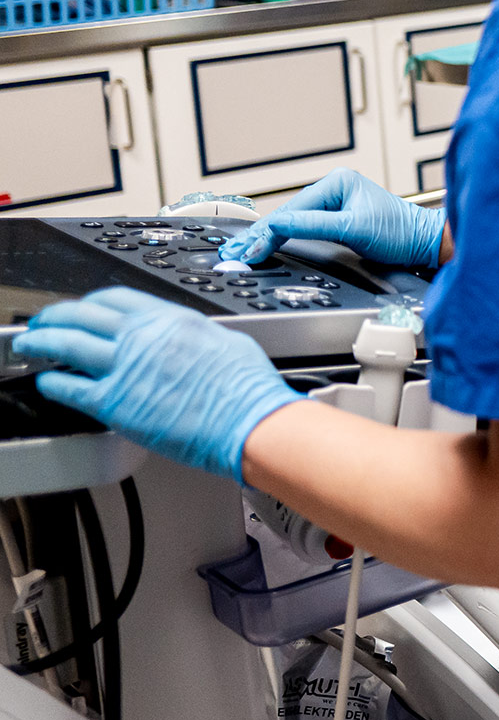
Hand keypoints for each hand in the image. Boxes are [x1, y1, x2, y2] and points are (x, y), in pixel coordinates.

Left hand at [16, 287, 301, 479]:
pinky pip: (69, 388)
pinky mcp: (115, 403)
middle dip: (55, 316)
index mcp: (170, 319)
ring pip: (67, 344)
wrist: (249, 421)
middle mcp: (143, 337)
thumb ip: (195, 337)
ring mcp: (125, 368)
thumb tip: (187, 341)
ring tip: (27, 343)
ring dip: (40, 341)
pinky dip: (51, 382)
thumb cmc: (247, 389)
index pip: (115, 298)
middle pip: (82, 315)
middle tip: (42, 322)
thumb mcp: (226, 342)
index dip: (91, 302)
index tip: (83, 308)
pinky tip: (46, 381)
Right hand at [219, 169, 444, 268]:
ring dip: (268, 237)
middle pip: (288, 215)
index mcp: (337, 182)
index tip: (250, 248)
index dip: (268, 232)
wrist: (424, 244)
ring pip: (292, 222)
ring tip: (243, 249)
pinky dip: (283, 238)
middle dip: (260, 235)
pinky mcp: (337, 220)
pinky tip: (266, 244)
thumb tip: (277, 226)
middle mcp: (334, 189)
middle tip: (234, 251)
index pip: (292, 210)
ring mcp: (335, 204)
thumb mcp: (353, 228)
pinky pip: (303, 228)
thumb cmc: (401, 232)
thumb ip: (313, 226)